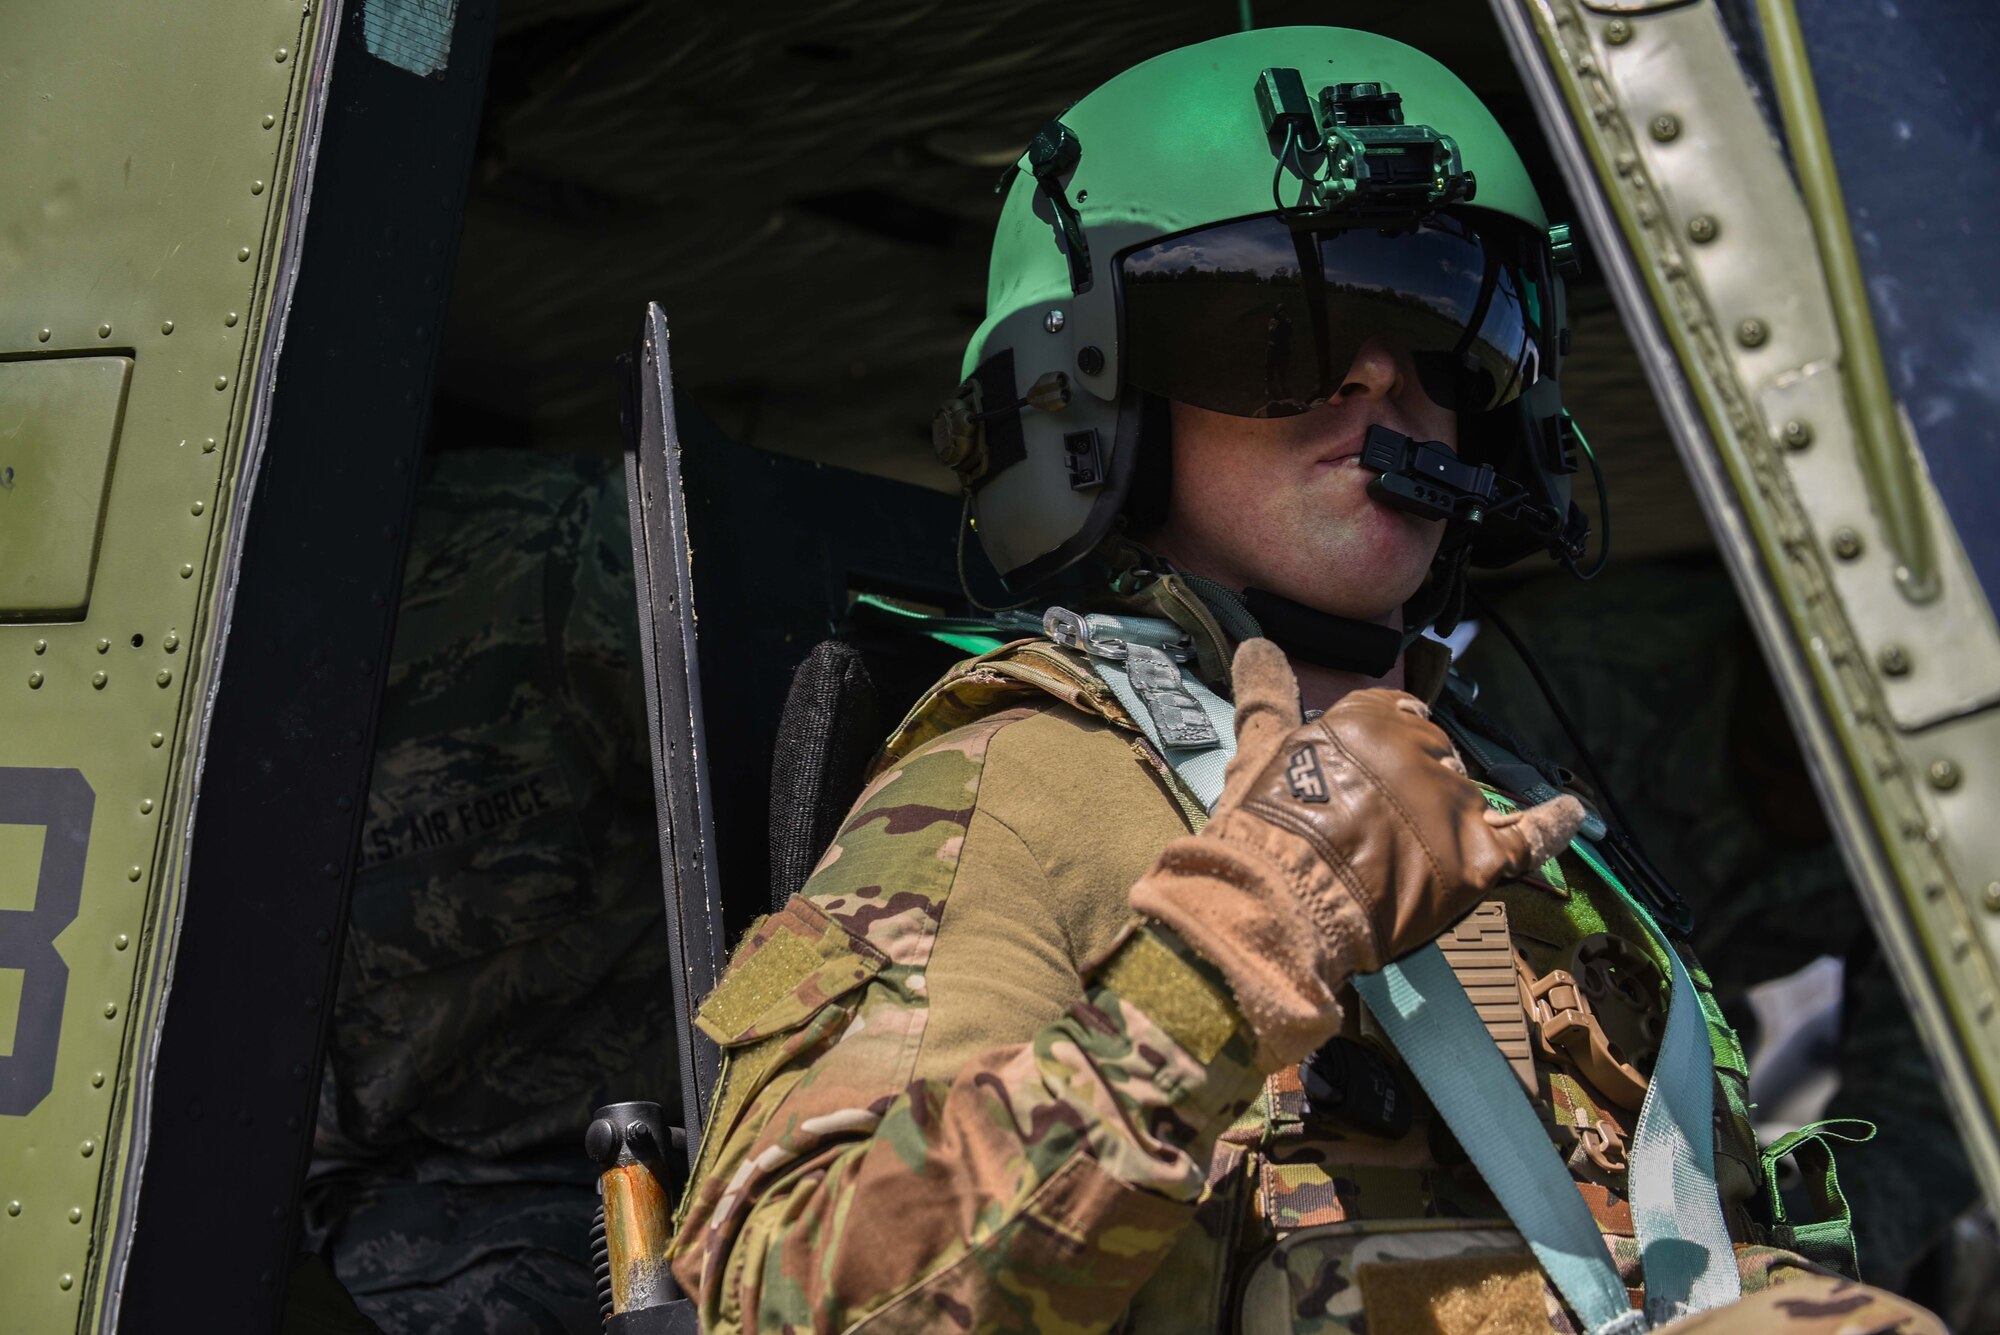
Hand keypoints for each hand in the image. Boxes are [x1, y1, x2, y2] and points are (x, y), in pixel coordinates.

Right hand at [1130, 639, 1582, 1066]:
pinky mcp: (1477, 859)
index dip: (1385, 749)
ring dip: (1448, 820)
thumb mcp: (1256, 752)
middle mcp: (1420, 749)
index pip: (1396, 719)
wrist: (1282, 900)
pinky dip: (1555, 824)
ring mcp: (1453, 804)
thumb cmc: (1264, 832)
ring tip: (1412, 853)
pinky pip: (1531, 836)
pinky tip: (1571, 812)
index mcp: (1369, 720)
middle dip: (1412, 789)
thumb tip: (1257, 646)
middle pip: (1434, 760)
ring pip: (1467, 799)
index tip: (1370, 772)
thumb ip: (1265, 695)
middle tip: (1372, 829)